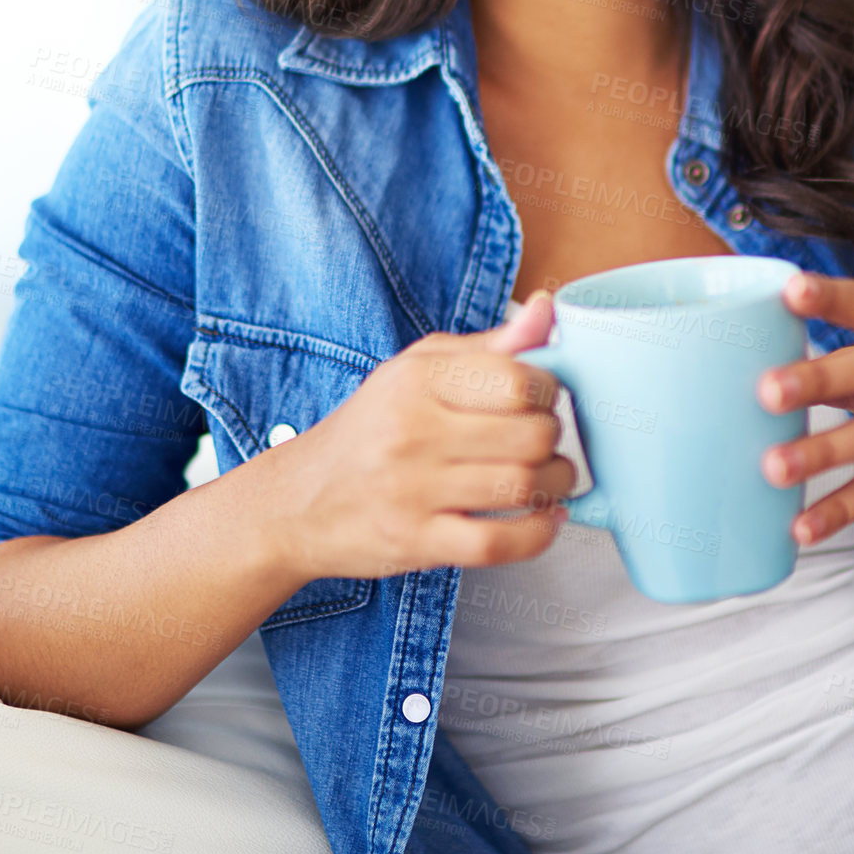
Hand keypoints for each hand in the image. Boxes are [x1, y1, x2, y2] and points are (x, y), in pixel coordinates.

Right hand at [269, 291, 575, 581]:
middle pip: (529, 434)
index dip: (547, 391)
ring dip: (556, 485)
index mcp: (417, 380)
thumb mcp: (417, 371)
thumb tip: (547, 311)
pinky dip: (537, 533)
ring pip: (521, 486)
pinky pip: (498, 542)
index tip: (541, 401)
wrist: (297, 501)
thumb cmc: (368, 431)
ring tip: (552, 479)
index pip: (516, 378)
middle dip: (555, 440)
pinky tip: (543, 518)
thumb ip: (487, 346)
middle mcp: (413, 431)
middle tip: (547, 442)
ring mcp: (413, 490)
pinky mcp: (416, 541)